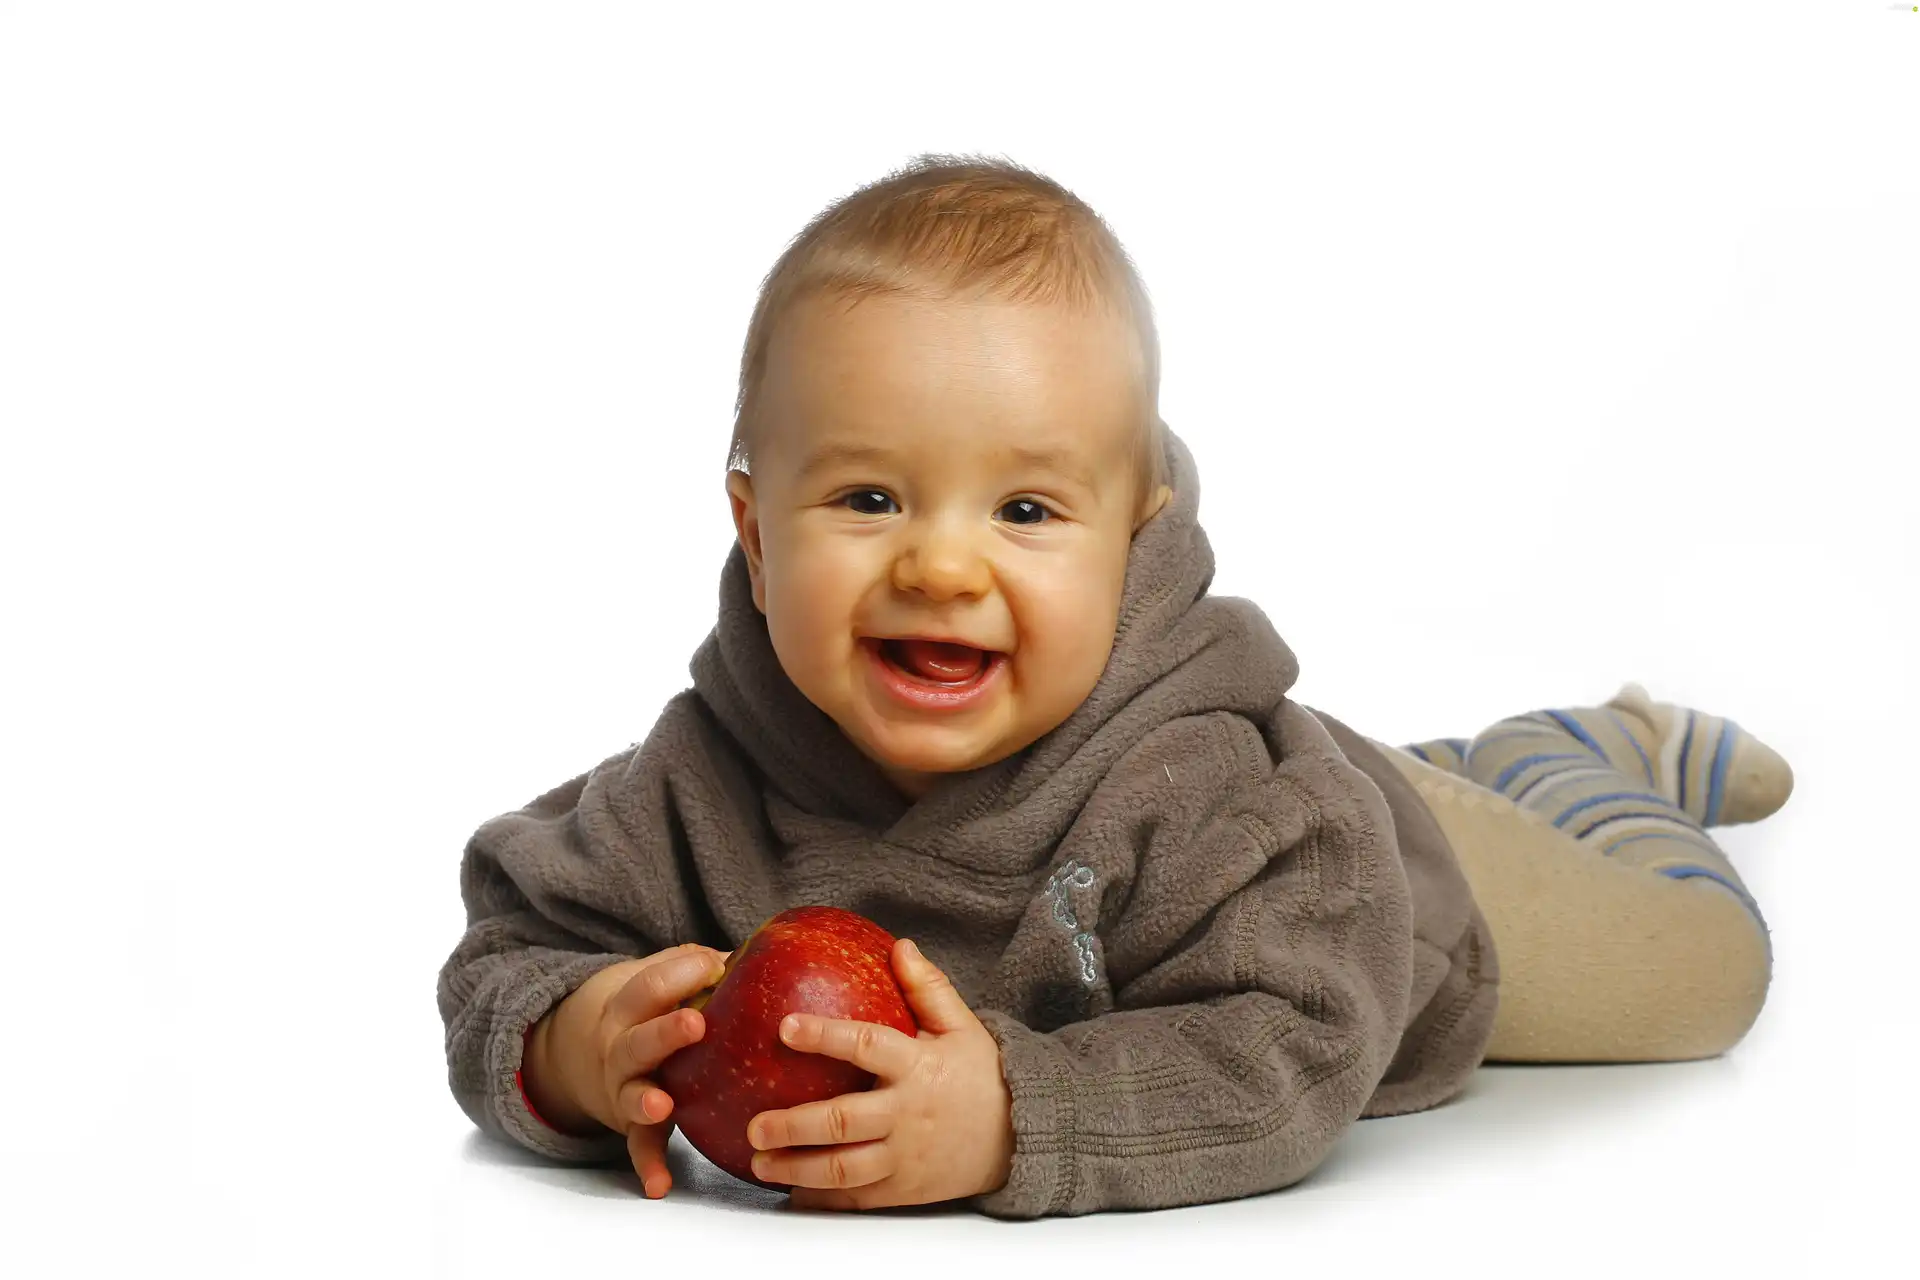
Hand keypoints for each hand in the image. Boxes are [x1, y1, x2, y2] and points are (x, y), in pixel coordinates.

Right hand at [532, 943, 727, 1197]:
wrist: (581, 1049)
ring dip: (644, 1100)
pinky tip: (659, 1184)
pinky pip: (639, 1146)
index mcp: (630, 1005)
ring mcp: (624, 1086)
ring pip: (632, 1093)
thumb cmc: (647, 1008)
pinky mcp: (631, 1123)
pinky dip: (647, 1165)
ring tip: (660, 1105)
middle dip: (666, 1032)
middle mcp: (621, 1046)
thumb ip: (699, 966)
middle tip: (695, 1023)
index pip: (651, 984)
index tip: (716, 966)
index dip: (681, 973)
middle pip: (639, 1038)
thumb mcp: (659, 979)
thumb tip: (763, 946)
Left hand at [745, 939, 1013, 1209]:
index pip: (867, 1046)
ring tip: (760, 1163)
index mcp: (919, 1067)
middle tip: (755, 1125)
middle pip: (844, 1122)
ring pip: (844, 1169)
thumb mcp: (963, 1028)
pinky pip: (857, 1199)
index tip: (786, 1027)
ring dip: (797, 1169)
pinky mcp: (903, 1189)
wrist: (1019, 1137)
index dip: (825, 1036)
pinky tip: (792, 1193)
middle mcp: (907, 1114)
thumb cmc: (982, 1077)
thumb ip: (928, 989)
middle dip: (795, 1126)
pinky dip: (822, 1200)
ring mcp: (904, 1157)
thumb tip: (900, 947)